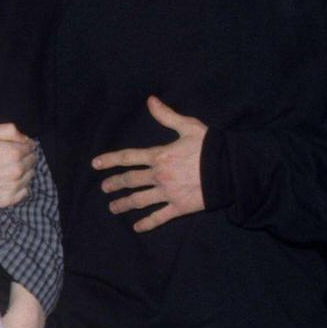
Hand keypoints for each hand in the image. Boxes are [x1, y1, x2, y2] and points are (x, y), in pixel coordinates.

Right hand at [0, 123, 33, 208]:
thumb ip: (9, 130)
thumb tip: (26, 139)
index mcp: (14, 152)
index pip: (30, 147)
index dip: (23, 145)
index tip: (12, 146)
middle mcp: (18, 171)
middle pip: (32, 161)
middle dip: (24, 158)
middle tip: (7, 158)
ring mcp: (14, 187)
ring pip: (29, 176)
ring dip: (23, 172)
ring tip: (5, 170)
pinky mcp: (8, 200)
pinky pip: (24, 192)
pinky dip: (19, 186)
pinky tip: (6, 182)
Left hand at [92, 96, 206, 232]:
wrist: (231, 170)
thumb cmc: (211, 147)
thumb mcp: (189, 127)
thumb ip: (167, 116)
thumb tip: (150, 100)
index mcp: (159, 156)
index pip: (127, 157)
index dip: (109, 160)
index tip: (95, 165)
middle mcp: (159, 175)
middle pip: (130, 180)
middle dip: (114, 184)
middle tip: (104, 188)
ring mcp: (168, 193)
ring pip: (139, 200)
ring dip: (124, 204)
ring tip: (113, 208)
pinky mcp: (179, 207)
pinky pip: (159, 217)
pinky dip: (147, 223)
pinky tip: (137, 228)